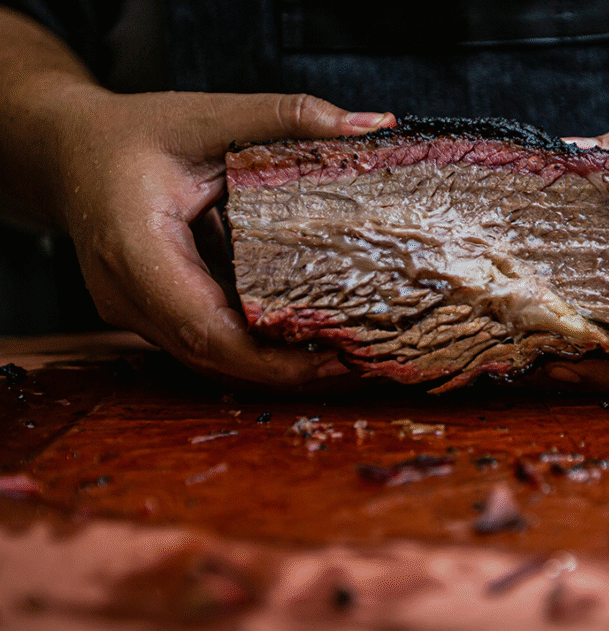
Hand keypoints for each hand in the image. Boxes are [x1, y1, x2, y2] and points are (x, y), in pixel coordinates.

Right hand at [53, 84, 394, 384]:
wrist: (70, 151)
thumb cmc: (131, 133)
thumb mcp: (209, 114)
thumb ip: (286, 115)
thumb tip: (370, 124)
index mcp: (134, 246)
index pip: (204, 328)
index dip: (267, 357)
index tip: (328, 357)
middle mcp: (125, 292)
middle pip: (208, 356)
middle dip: (279, 370)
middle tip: (349, 361)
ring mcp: (131, 310)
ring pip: (204, 358)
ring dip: (266, 364)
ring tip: (334, 354)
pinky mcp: (146, 313)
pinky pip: (199, 342)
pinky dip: (248, 346)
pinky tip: (296, 336)